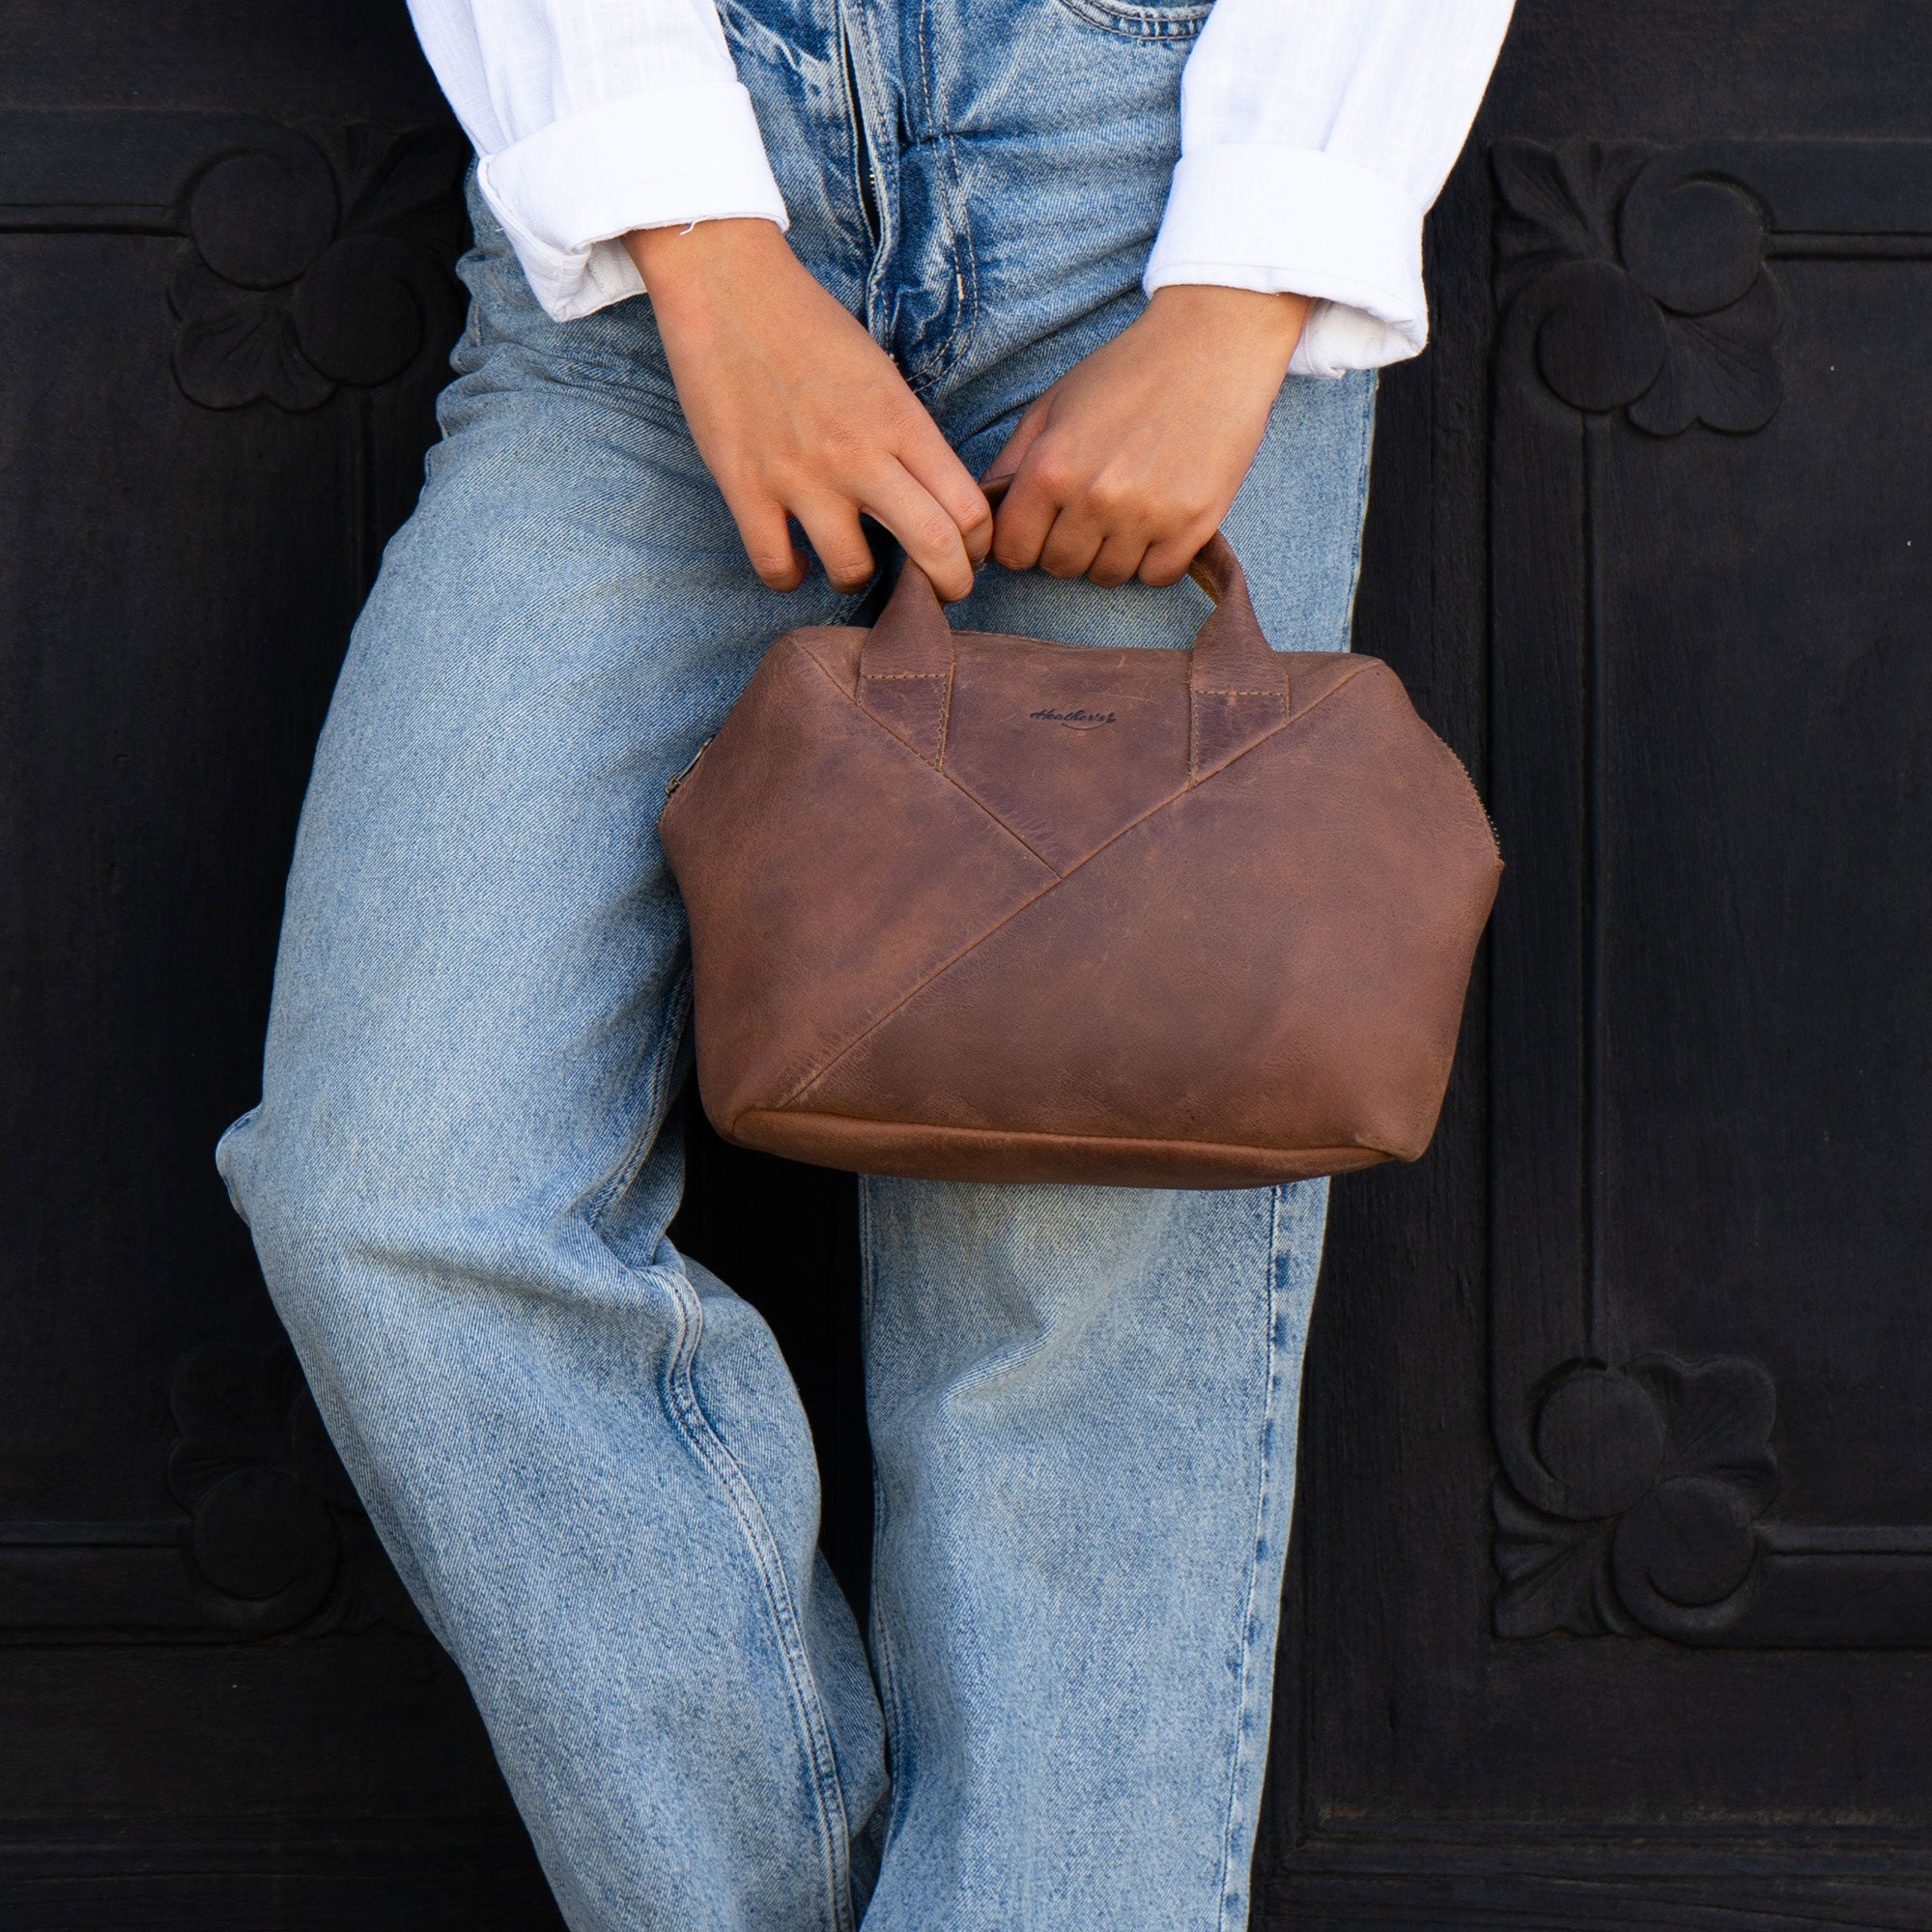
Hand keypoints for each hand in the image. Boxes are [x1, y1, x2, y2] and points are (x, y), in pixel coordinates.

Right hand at [625, 220, 990, 600]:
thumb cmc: (809, 327)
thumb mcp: (881, 374)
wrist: (728, 288)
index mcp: (899, 422)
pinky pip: (777, 568)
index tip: (969, 553)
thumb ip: (907, 436)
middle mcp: (858, 455)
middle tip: (942, 591)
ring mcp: (801, 477)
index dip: (979, 546)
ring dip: (859, 579)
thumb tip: (932, 496)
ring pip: (854, 571)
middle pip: (934, 547)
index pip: (968, 508)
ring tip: (853, 564)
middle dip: (950, 584)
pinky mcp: (746, 489)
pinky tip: (797, 562)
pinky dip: (791, 578)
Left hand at [986, 284, 1310, 587]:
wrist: (1211, 346)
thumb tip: (985, 512)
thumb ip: (1013, 462)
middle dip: (1066, 546)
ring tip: (1126, 510)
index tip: (1038, 527)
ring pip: (1107, 576)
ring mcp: (1146, 514)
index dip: (1021, 543)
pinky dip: (1154, 559)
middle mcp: (1095, 497)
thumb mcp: (1053, 404)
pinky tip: (1158, 521)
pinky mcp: (1193, 524)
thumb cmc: (1126, 373)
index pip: (1013, 550)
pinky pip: (1156, 576)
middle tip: (1088, 510)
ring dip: (1110, 553)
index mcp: (1051, 467)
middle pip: (1059, 567)